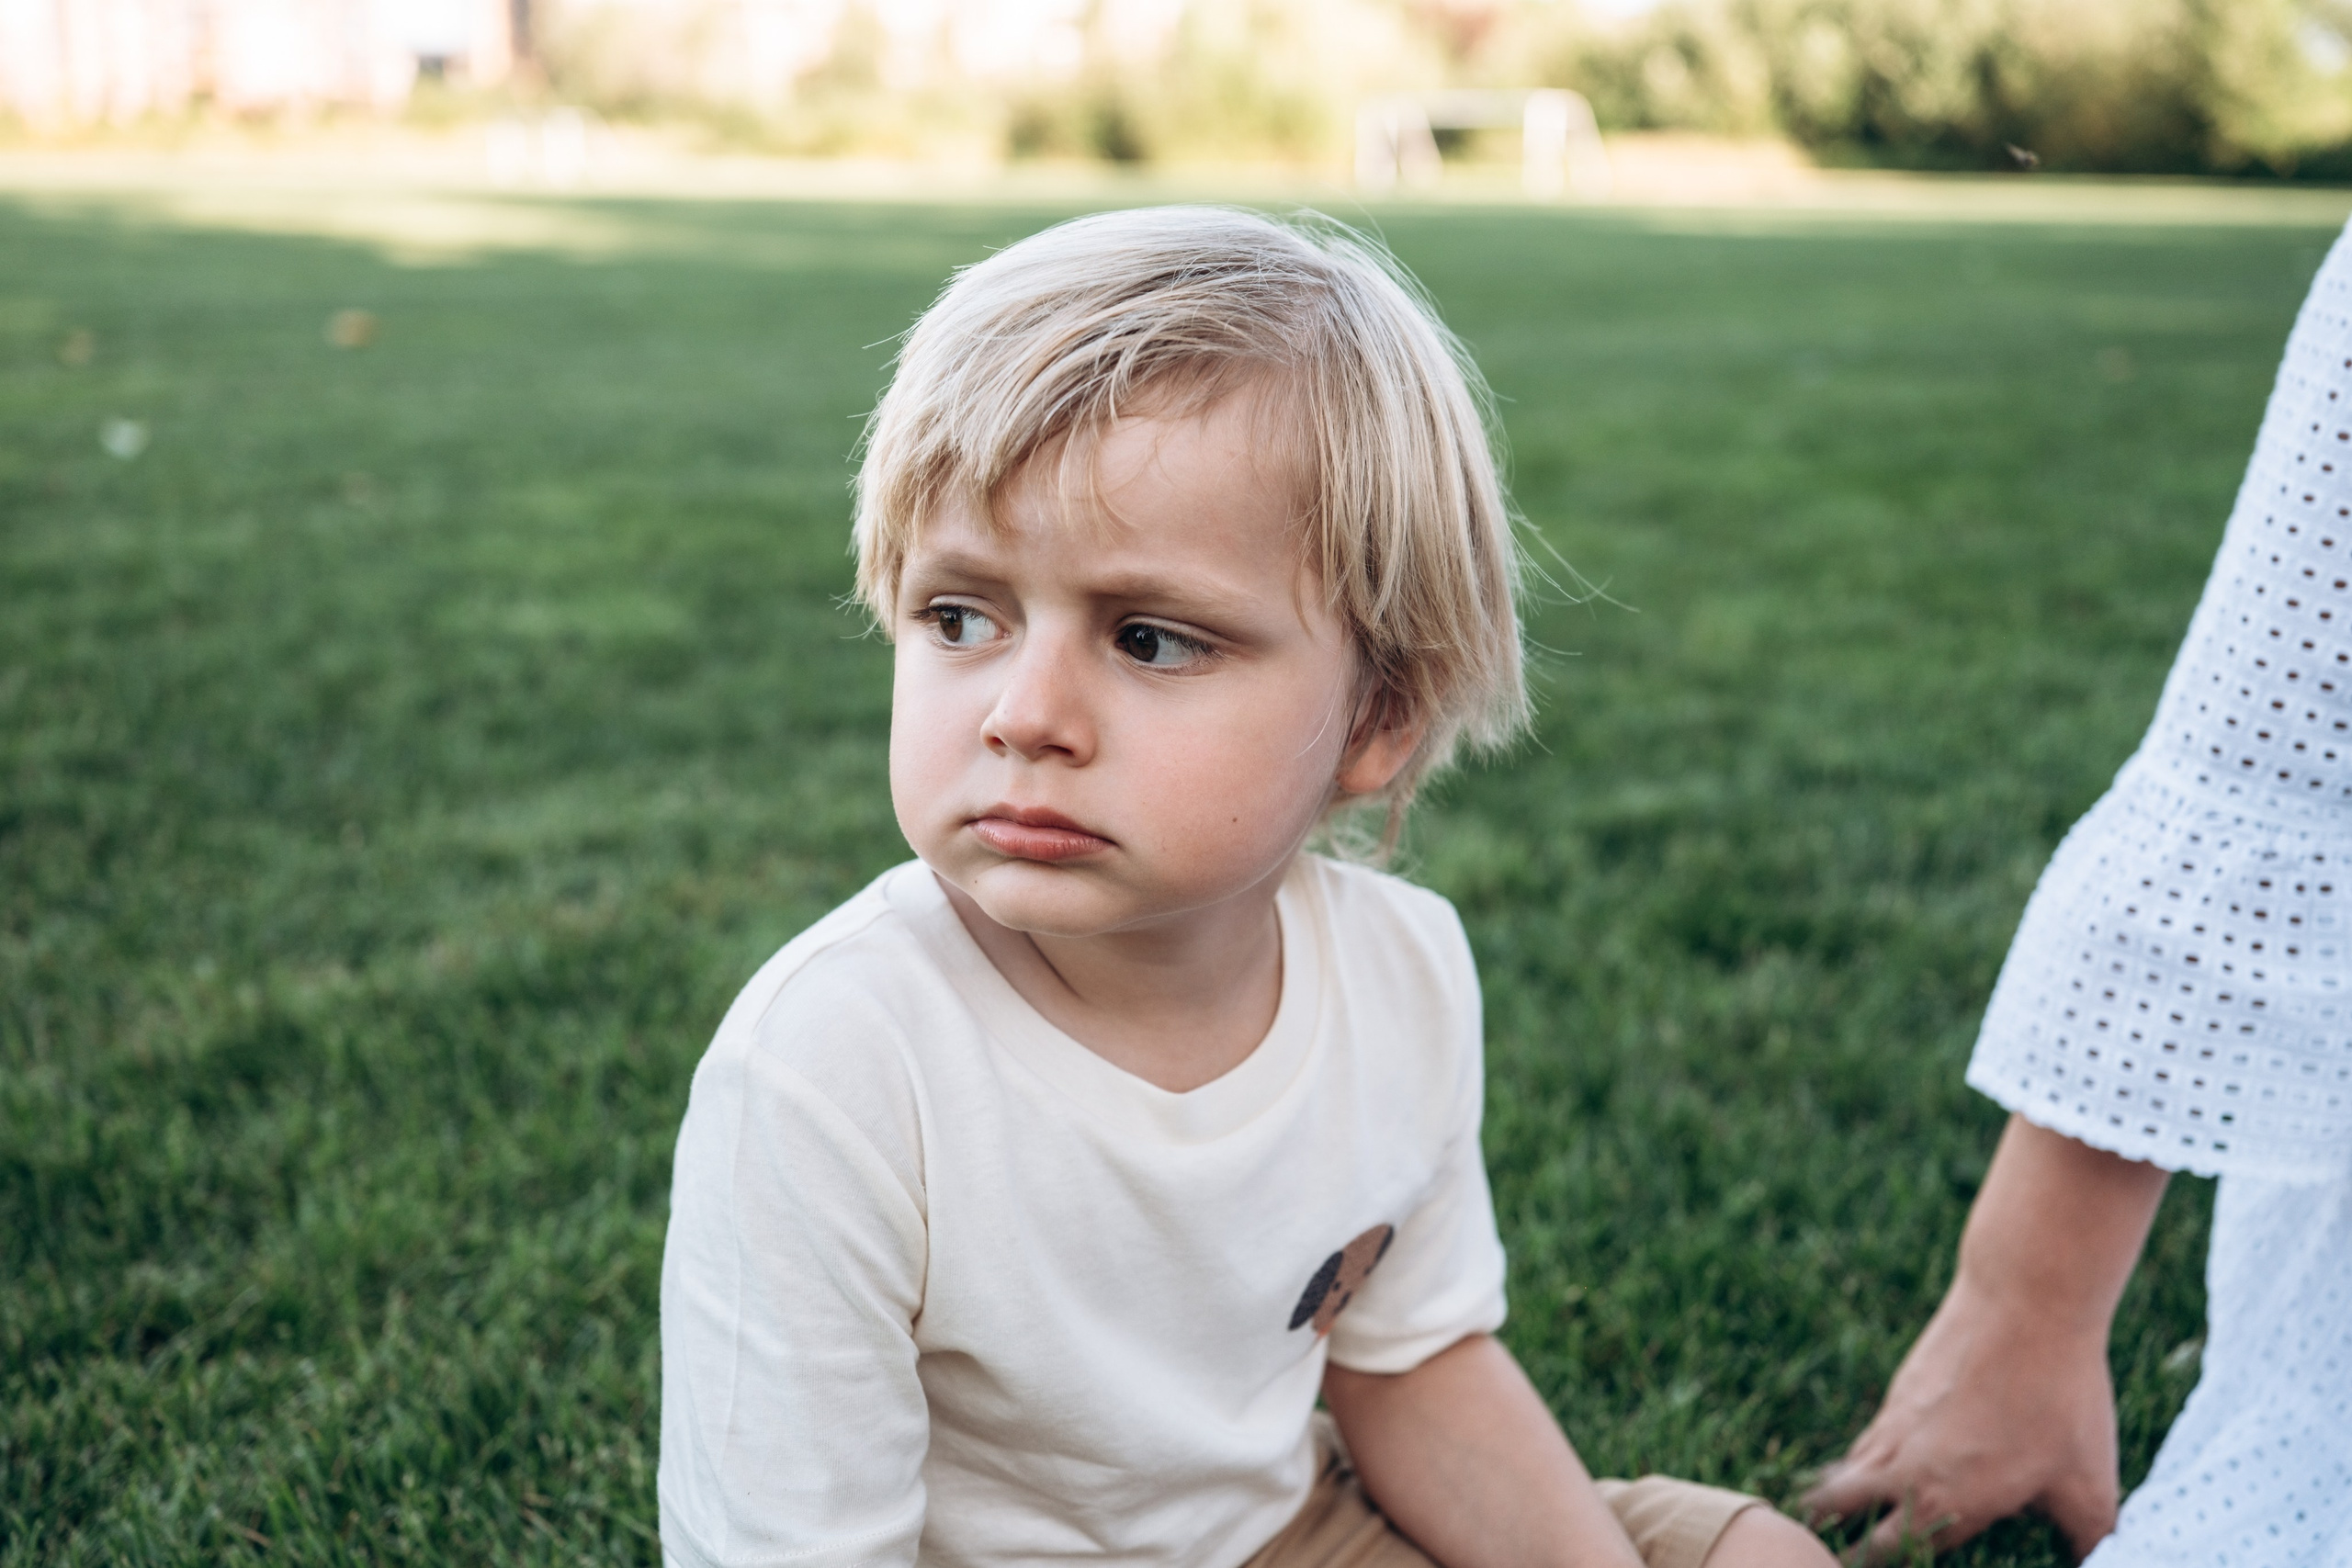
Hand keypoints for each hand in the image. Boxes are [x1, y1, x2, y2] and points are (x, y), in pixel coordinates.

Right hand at [1801, 1116, 2168, 1563]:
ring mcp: (1895, 1422)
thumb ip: (2090, 1539)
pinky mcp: (1901, 1388)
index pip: (1889, 1555)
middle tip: (1835, 1549)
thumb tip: (2099, 1565)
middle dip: (1834, 1535)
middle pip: (1839, 1508)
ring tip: (1834, 1510)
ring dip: (1837, 1495)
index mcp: (1947, 1502)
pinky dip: (1861, 1456)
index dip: (1877, 1564)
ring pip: (1844, 1470)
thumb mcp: (2091, 1482)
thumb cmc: (2062, 1397)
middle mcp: (1905, 1467)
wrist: (2025, 1302)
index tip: (1868, 1565)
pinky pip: (1868, 1435)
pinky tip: (1880, 1457)